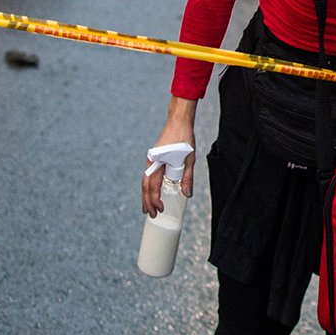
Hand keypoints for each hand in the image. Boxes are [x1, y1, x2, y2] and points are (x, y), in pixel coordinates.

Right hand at [141, 97, 197, 216]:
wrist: (179, 120)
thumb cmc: (185, 137)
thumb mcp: (189, 159)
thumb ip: (187, 177)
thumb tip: (187, 195)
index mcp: (157, 162)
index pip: (152, 186)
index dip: (155, 199)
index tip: (160, 209)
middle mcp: (151, 161)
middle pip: (145, 186)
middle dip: (147, 201)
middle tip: (151, 215)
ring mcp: (152, 159)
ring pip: (146, 181)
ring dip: (146, 195)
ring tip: (147, 208)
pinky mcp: (155, 157)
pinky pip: (149, 175)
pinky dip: (149, 186)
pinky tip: (152, 193)